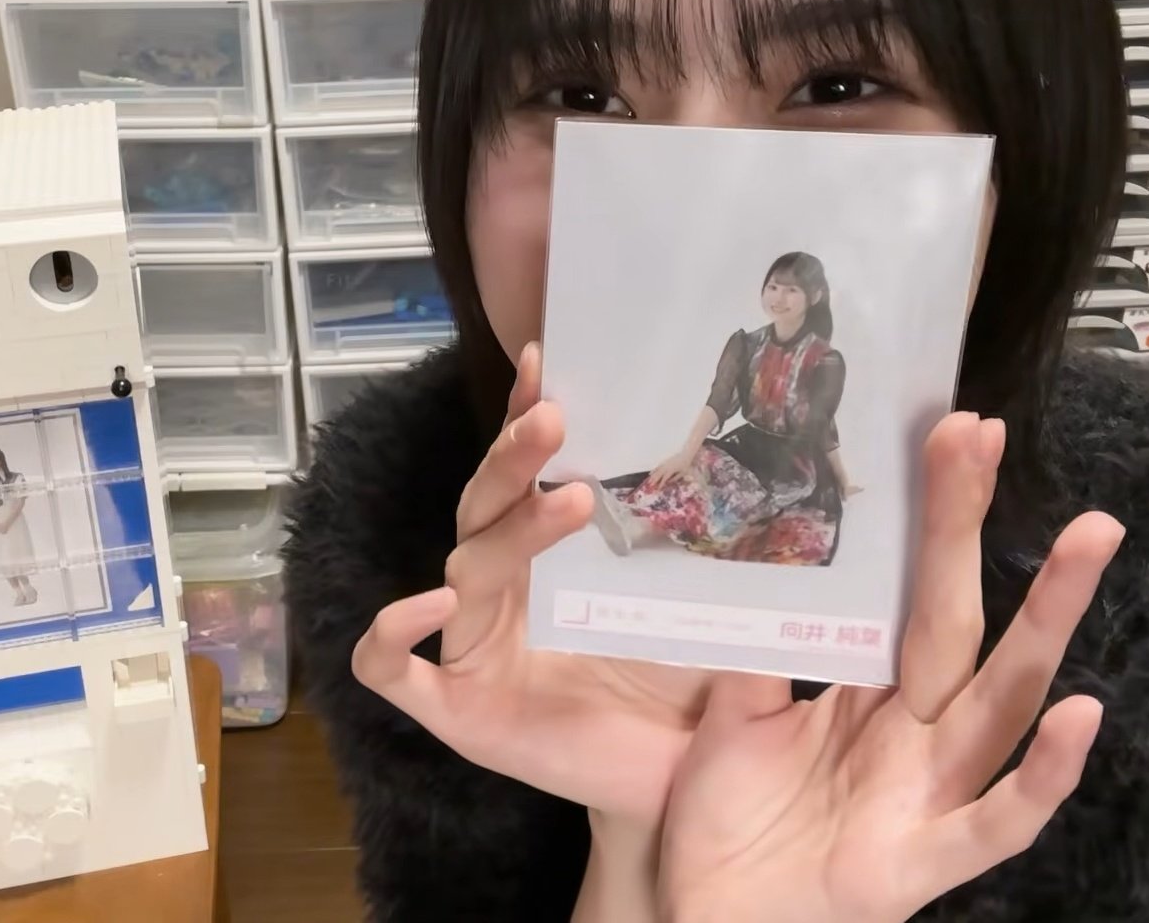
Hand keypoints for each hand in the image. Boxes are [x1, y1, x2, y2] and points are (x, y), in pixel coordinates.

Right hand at [351, 342, 712, 822]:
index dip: (519, 417)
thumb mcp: (702, 604)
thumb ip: (709, 544)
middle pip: (483, 508)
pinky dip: (393, 630)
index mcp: (543, 564)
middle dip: (512, 458)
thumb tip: (758, 463)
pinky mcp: (454, 709)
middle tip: (555, 418)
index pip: (520, 476)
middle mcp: (497, 596)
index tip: (543, 361)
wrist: (678, 787)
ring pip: (462, 565)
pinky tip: (435, 599)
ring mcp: (469, 650)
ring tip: (574, 497)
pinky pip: (390, 668)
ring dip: (510, 524)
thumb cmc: (683, 693)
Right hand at [645, 449, 695, 489]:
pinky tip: (650, 473)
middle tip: (650, 486)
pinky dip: (654, 470)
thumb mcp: (682, 473)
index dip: (661, 484)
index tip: (658, 489)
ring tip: (649, 481)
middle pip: (659, 474)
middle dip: (654, 480)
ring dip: (653, 476)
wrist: (686, 454)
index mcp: (671, 470)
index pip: (665, 478)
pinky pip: (658, 466)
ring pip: (657, 470)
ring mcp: (665, 464)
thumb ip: (675, 478)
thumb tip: (669, 482)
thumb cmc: (686, 464)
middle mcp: (667, 467)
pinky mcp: (665, 461)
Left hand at [656, 414, 1120, 922]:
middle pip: (958, 619)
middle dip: (975, 530)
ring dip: (1048, 621)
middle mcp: (914, 735)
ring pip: (1002, 699)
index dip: (933, 516)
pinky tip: (1083, 714)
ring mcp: (928, 796)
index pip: (911, 588)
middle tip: (993, 436)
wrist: (710, 921)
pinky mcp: (925, 861)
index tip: (951, 431)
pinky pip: (999, 818)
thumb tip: (759, 545)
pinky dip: (1046, 774)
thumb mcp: (732, 719)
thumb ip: (758, 647)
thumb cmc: (728, 823)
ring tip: (1087, 538)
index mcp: (871, 694)